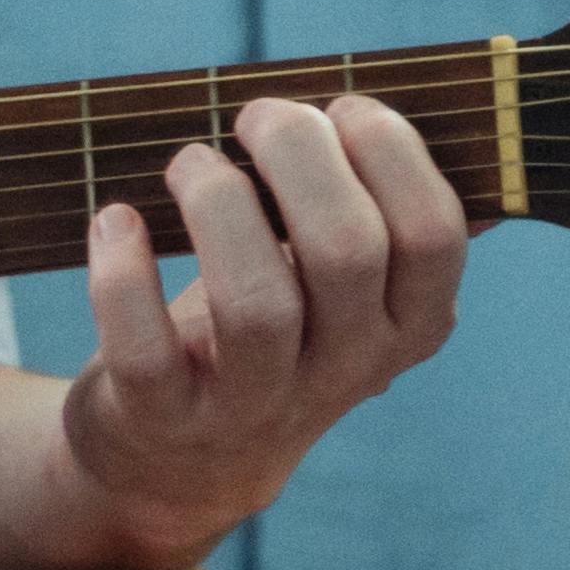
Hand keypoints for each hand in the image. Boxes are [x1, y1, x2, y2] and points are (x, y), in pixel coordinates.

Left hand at [64, 94, 467, 565]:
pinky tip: (116, 221)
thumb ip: (386, 218)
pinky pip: (146, 349)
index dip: (390, 152)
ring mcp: (256, 403)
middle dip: (298, 156)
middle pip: (346, 250)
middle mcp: (346, 370)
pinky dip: (123, 274)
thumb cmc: (269, 334)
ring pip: (257, 302)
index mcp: (409, 324)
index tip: (339, 106)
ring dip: (218, 205)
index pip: (433, 234)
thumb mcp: (344, 290)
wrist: (184, 463)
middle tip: (255, 116)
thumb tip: (454, 122)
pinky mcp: (165, 418)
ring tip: (189, 162)